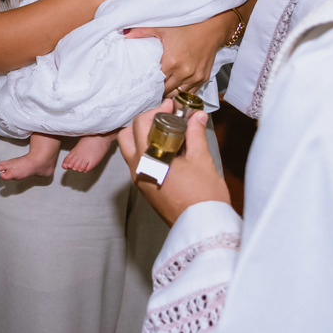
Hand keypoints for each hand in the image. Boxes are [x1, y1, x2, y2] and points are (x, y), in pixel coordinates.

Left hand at [117, 102, 229, 225]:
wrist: (203, 227)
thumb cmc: (203, 196)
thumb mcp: (202, 160)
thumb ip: (195, 134)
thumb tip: (196, 117)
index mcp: (148, 159)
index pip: (141, 124)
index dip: (157, 110)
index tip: (171, 106)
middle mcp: (137, 169)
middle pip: (128, 135)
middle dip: (146, 122)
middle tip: (166, 117)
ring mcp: (139, 180)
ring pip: (130, 150)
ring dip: (143, 137)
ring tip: (167, 133)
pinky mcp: (145, 188)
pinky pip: (138, 163)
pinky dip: (147, 151)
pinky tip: (168, 150)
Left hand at [125, 10, 236, 92]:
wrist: (212, 25)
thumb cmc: (187, 25)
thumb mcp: (162, 27)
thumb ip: (142, 32)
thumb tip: (125, 34)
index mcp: (171, 62)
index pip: (157, 84)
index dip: (150, 87)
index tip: (144, 88)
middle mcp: (184, 72)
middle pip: (167, 92)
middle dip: (159, 92)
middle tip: (152, 92)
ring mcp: (195, 77)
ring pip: (179, 95)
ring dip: (171, 94)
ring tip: (163, 92)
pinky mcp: (204, 77)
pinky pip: (191, 92)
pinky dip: (183, 92)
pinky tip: (177, 89)